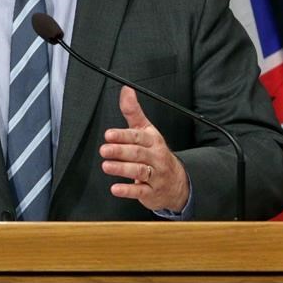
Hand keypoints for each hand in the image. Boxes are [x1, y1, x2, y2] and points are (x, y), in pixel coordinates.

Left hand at [100, 86, 189, 212]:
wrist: (177, 183)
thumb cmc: (157, 154)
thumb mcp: (147, 131)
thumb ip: (133, 112)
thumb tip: (126, 90)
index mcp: (153, 141)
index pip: (138, 137)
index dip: (123, 135)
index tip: (109, 134)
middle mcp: (155, 157)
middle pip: (138, 153)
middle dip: (120, 151)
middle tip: (104, 149)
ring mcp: (155, 176)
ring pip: (139, 171)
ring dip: (122, 169)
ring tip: (106, 166)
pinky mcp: (152, 192)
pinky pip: (140, 192)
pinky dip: (128, 190)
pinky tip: (115, 188)